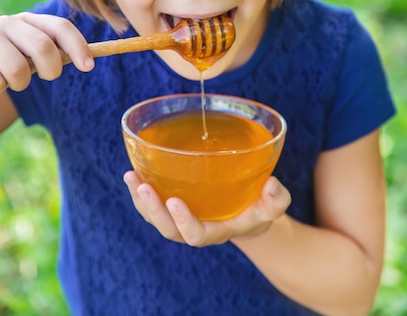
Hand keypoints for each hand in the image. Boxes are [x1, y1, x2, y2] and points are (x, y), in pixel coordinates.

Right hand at [0, 12, 93, 94]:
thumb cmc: (9, 62)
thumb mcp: (30, 52)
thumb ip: (54, 52)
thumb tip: (89, 61)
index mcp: (29, 20)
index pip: (60, 27)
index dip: (78, 46)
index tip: (89, 67)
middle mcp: (8, 24)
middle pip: (43, 47)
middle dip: (52, 69)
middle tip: (48, 76)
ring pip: (19, 70)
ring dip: (21, 84)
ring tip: (12, 80)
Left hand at [123, 170, 290, 246]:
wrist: (247, 210)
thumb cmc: (259, 207)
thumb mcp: (273, 205)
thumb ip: (276, 199)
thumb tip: (272, 184)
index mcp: (216, 230)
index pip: (196, 235)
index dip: (184, 222)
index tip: (175, 201)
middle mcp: (194, 227)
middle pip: (168, 229)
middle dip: (154, 210)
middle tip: (143, 186)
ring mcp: (181, 217)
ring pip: (154, 217)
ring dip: (140, 199)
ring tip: (130, 176)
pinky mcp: (173, 203)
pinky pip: (152, 204)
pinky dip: (140, 191)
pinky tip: (134, 171)